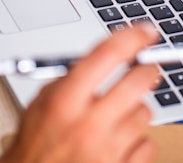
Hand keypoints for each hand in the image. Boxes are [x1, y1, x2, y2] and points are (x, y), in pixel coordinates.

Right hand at [0, 25, 161, 162]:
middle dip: (147, 69)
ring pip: (145, 113)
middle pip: (137, 81)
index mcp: (64, 102)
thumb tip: (105, 57)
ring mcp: (106, 151)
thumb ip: (71, 79)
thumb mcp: (41, 104)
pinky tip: (119, 142)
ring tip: (116, 117)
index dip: (132, 37)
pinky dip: (138, 142)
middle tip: (146, 67)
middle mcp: (87, 125)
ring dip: (135, 110)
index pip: (107, 55)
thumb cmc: (35, 147)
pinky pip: (148, 144)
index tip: (146, 31)